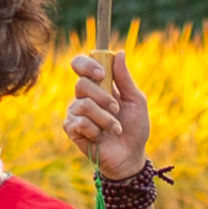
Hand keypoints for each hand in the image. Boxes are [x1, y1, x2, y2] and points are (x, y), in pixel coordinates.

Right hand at [61, 45, 153, 182]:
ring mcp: (75, 112)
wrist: (130, 155)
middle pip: (82, 84)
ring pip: (83, 105)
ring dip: (105, 118)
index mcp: (97, 85)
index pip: (80, 64)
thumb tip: (119, 53)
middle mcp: (83, 96)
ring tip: (116, 129)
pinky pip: (79, 122)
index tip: (102, 74)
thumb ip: (125, 79)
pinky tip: (100, 137)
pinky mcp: (71, 129)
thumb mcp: (136, 100)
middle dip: (103, 97)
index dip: (87, 65)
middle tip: (116, 109)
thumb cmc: (134, 127)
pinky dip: (95, 129)